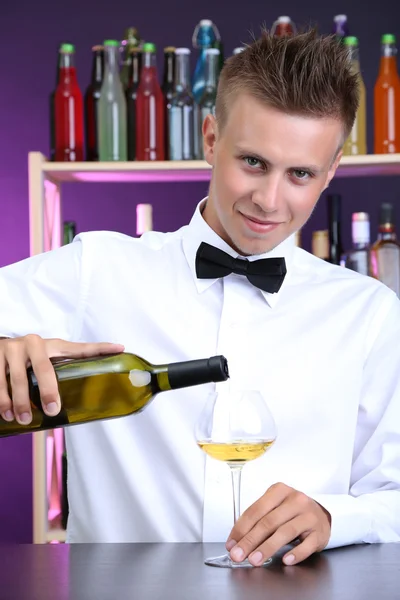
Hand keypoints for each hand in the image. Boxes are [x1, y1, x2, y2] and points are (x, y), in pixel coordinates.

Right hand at [0, 335, 123, 424]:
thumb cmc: (26, 359)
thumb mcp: (44, 360)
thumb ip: (59, 372)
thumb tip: (76, 402)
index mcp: (51, 345)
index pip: (79, 349)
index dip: (100, 349)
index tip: (120, 349)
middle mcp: (33, 343)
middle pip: (44, 369)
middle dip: (48, 391)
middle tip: (52, 410)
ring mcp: (12, 348)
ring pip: (17, 379)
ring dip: (19, 402)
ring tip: (22, 418)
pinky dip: (1, 399)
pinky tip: (5, 413)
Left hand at [226, 482, 330, 565]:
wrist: (321, 515)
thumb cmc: (292, 512)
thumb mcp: (275, 508)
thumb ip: (258, 520)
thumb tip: (237, 541)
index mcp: (279, 491)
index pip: (256, 510)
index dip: (241, 528)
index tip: (232, 543)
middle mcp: (295, 500)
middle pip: (268, 522)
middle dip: (250, 540)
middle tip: (238, 555)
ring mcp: (309, 515)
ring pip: (285, 532)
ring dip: (267, 548)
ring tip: (255, 560)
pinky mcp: (319, 532)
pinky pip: (307, 544)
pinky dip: (296, 553)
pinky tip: (285, 560)